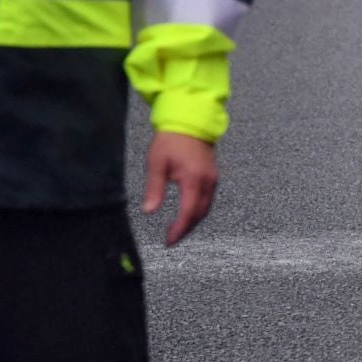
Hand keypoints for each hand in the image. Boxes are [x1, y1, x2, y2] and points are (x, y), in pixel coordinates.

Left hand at [142, 131, 218, 246]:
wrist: (190, 120)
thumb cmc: (171, 140)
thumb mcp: (157, 163)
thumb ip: (154, 188)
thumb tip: (149, 211)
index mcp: (194, 179)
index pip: (189, 212)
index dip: (179, 230)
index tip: (168, 241)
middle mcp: (208, 181)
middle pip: (200, 214)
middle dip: (186, 229)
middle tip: (171, 239)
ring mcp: (213, 178)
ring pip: (206, 208)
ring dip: (192, 221)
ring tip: (177, 229)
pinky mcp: (213, 175)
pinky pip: (208, 199)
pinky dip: (197, 210)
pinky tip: (186, 212)